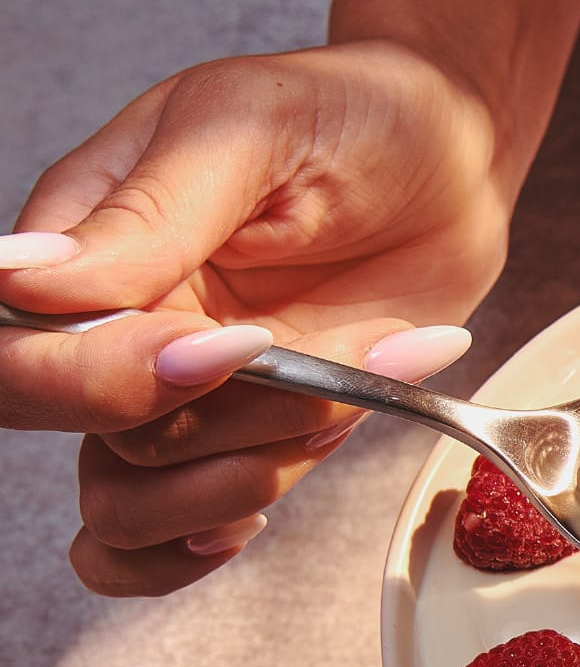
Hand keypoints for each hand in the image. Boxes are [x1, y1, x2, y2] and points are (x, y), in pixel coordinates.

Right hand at [0, 40, 509, 594]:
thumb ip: (149, 211)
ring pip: (131, 496)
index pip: (18, 344)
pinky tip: (248, 521)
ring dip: (238, 472)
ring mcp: (180, 393)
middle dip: (188, 422)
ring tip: (335, 401)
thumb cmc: (347, 118)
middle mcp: (114, 328)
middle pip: (74, 428)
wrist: (450, 163)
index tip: (222, 345)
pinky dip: (196, 548)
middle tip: (288, 366)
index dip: (99, 376)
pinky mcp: (250, 435)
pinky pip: (172, 534)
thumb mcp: (248, 127)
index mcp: (84, 242)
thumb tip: (23, 276)